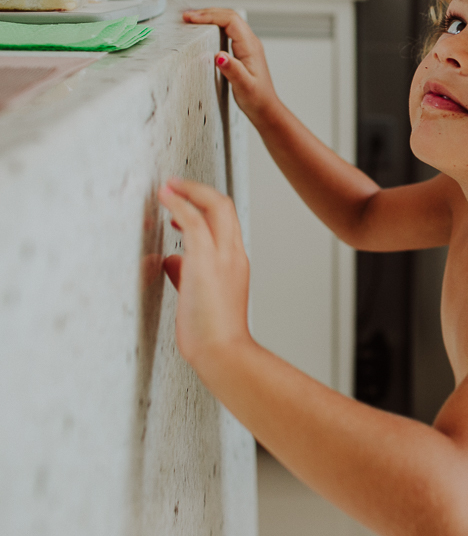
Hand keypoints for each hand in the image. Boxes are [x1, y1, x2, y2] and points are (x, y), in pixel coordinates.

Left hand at [158, 177, 251, 367]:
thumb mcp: (196, 296)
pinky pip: (192, 221)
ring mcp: (222, 256)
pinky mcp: (205, 261)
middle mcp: (233, 254)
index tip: (185, 200)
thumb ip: (186, 274)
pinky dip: (178, 204)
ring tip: (167, 187)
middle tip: (174, 184)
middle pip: (224, 206)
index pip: (226, 221)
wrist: (223, 351)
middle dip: (197, 190)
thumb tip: (171, 260)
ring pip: (213, 207)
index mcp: (235, 262)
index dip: (205, 205)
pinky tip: (164, 197)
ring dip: (187, 191)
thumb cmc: (211, 332)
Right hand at [183, 8, 279, 123]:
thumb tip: (219, 56)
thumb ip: (232, 70)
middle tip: (186, 17)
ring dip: (210, 17)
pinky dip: (214, 25)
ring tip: (191, 19)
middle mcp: (250, 43)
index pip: (230, 20)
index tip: (191, 19)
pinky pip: (228, 30)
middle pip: (229, 16)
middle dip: (207, 13)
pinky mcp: (243, 51)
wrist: (266, 109)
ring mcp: (247, 46)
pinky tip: (203, 29)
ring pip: (228, 21)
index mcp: (251, 47)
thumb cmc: (257, 99)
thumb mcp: (244, 86)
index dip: (209, 15)